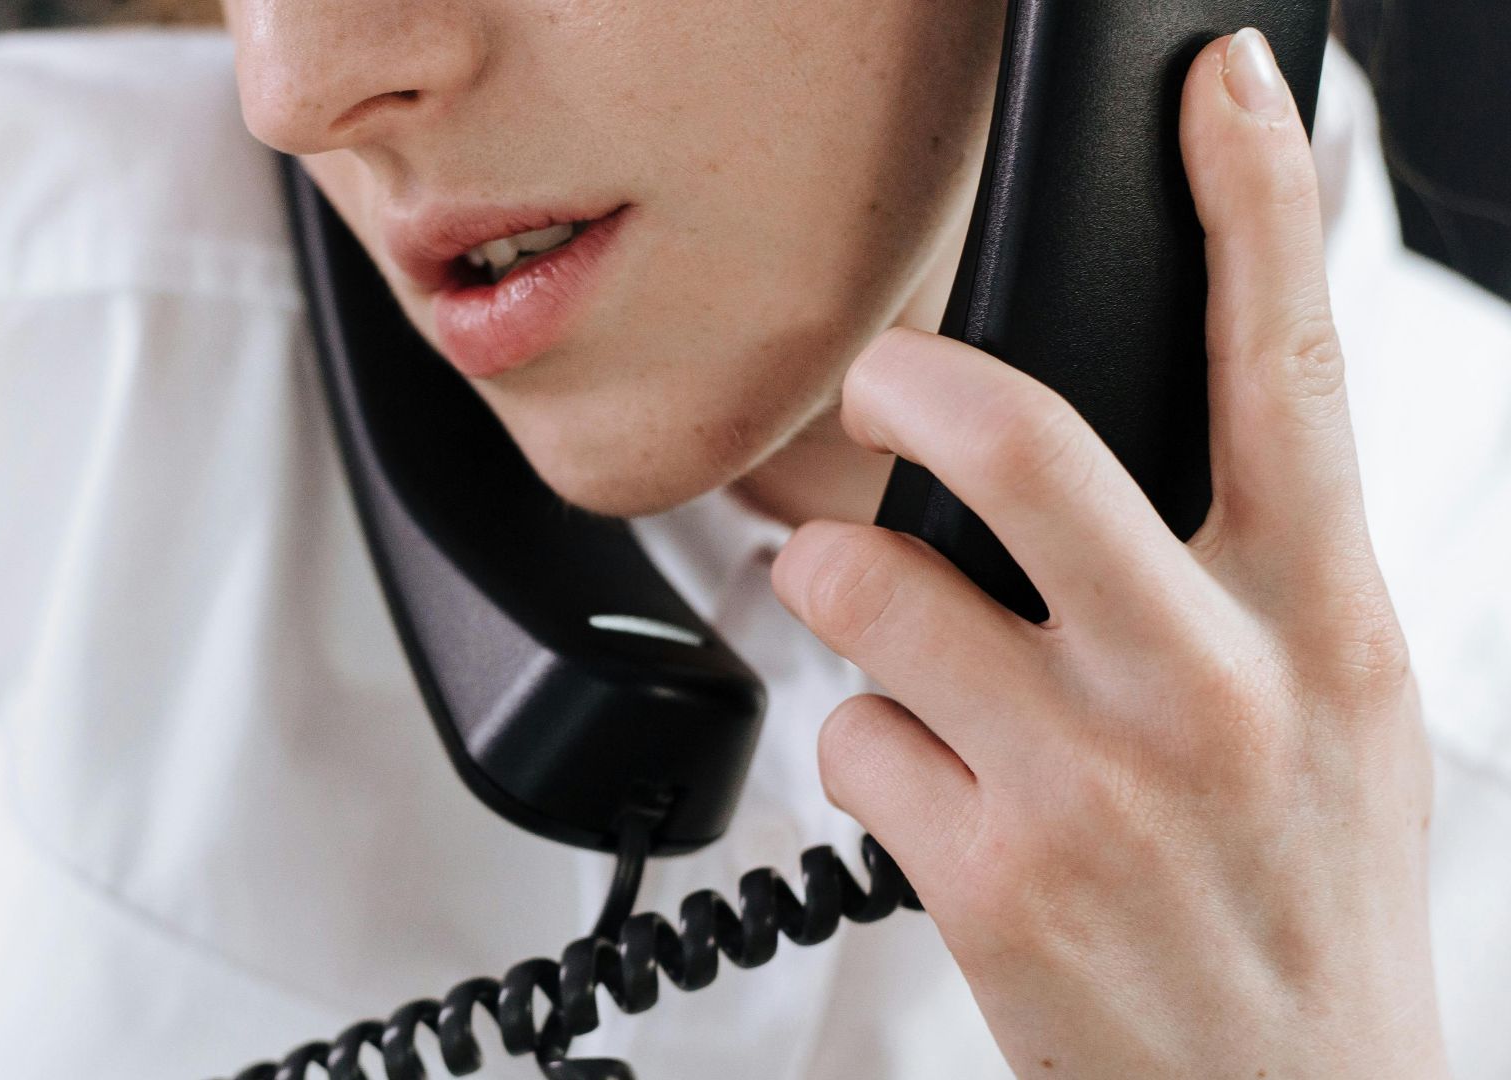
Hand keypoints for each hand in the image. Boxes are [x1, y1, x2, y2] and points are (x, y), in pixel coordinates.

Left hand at [771, 30, 1448, 1079]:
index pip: (1290, 365)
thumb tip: (1173, 424)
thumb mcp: (1341, 710)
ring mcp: (1087, 784)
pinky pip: (847, 733)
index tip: (1212, 87)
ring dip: (850, 589)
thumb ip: (1256, 566)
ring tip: (900, 639)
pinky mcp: (983, 873)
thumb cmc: (1301, 900)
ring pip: (876, 586)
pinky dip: (864, 747)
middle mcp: (1207, 686)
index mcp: (1320, 621)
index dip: (1255, 200)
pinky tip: (933, 795)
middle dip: (921, 382)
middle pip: (1030, 446)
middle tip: (887, 370)